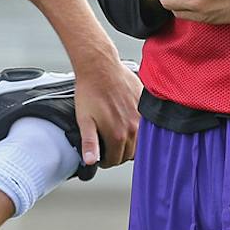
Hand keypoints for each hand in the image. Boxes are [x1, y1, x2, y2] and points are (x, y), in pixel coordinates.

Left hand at [70, 53, 141, 169]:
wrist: (100, 67)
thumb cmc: (91, 91)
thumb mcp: (84, 120)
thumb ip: (90, 143)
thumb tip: (91, 161)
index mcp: (118, 135)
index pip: (115, 160)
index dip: (105, 160)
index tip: (101, 156)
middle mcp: (133, 128)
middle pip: (128, 154)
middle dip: (117, 153)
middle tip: (108, 146)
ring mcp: (142, 118)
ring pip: (139, 142)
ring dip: (129, 143)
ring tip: (117, 135)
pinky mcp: (145, 106)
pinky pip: (145, 126)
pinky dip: (137, 129)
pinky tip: (127, 121)